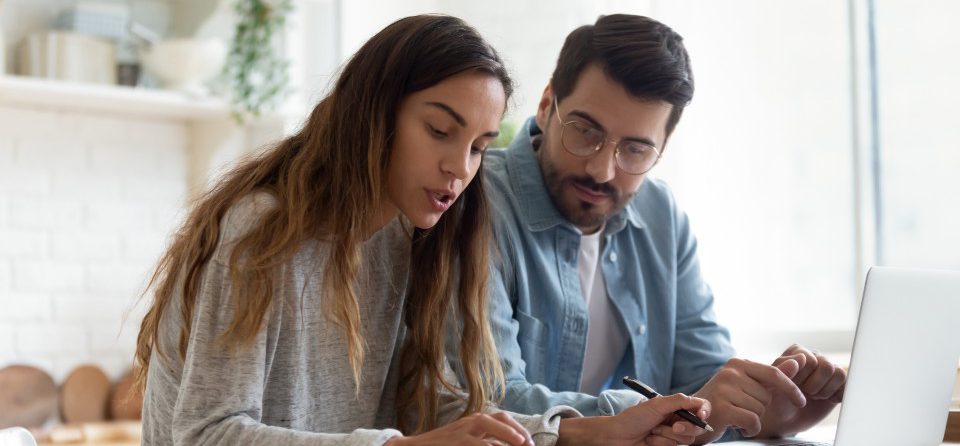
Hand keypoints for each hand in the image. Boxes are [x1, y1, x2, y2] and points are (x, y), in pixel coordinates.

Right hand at [387, 412, 532, 445]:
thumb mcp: (463, 439)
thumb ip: (481, 440)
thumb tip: (501, 444)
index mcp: (474, 421)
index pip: (502, 417)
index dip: (518, 428)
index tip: (529, 442)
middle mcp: (470, 422)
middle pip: (500, 419)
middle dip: (518, 432)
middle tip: (529, 445)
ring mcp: (463, 432)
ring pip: (491, 431)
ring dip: (509, 438)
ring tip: (522, 445)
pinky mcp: (457, 442)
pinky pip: (479, 444)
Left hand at [559, 393, 709, 445]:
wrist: (617, 436)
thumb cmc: (632, 418)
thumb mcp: (656, 405)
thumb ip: (678, 401)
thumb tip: (698, 401)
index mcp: (674, 407)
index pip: (698, 408)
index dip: (703, 412)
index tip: (701, 416)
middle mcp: (675, 421)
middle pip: (696, 427)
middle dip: (684, 427)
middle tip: (671, 426)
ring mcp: (671, 435)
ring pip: (686, 439)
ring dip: (667, 435)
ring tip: (653, 431)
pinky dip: (661, 443)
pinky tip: (650, 440)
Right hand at [692, 358, 806, 442]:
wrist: (691, 417)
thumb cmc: (723, 402)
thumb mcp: (748, 386)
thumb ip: (773, 376)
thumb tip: (800, 361)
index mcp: (737, 364)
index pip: (773, 373)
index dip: (790, 388)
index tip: (801, 401)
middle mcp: (730, 372)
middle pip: (767, 396)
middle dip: (761, 407)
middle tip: (742, 408)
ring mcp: (724, 389)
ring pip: (760, 410)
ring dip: (754, 419)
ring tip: (737, 416)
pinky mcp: (721, 407)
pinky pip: (753, 420)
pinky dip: (750, 428)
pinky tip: (739, 426)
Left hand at [757, 344, 845, 437]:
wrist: (784, 418)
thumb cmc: (775, 398)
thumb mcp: (773, 384)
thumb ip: (784, 368)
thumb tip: (802, 357)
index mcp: (797, 351)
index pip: (810, 360)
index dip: (802, 377)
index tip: (792, 385)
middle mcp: (814, 357)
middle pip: (828, 367)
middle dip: (814, 385)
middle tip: (803, 392)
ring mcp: (828, 370)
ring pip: (840, 374)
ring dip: (825, 390)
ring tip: (814, 395)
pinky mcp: (839, 383)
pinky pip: (848, 385)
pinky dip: (836, 396)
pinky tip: (825, 399)